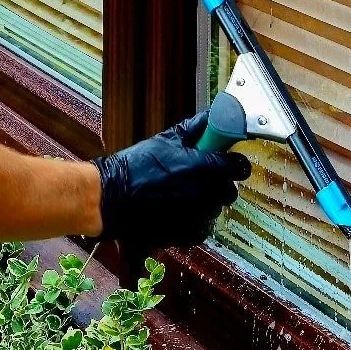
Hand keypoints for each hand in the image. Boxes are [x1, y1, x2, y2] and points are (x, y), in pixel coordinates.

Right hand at [92, 110, 250, 250]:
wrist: (112, 198)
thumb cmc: (136, 167)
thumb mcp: (165, 140)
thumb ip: (194, 128)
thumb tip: (212, 115)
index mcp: (203, 167)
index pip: (238, 167)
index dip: (234, 163)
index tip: (228, 162)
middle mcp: (205, 193)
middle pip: (228, 191)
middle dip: (218, 184)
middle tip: (200, 178)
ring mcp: (197, 216)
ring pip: (214, 210)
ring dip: (204, 203)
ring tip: (182, 195)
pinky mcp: (187, 234)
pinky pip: (202, 227)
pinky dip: (194, 221)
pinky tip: (178, 211)